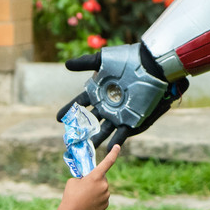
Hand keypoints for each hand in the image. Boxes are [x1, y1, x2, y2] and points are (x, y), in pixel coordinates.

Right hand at [57, 43, 189, 149]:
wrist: (151, 66)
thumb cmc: (127, 60)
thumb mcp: (103, 60)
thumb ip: (85, 63)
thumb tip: (66, 65)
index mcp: (99, 91)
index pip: (80, 104)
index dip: (69, 110)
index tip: (58, 118)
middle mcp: (107, 104)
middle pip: (90, 120)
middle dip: (80, 130)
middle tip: (70, 140)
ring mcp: (119, 113)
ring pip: (104, 129)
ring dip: (95, 138)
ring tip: (86, 148)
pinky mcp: (131, 119)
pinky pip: (121, 133)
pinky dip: (115, 142)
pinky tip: (108, 149)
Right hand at [60, 144, 119, 209]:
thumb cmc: (71, 195)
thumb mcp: (74, 180)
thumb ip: (83, 177)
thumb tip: (88, 180)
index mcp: (96, 176)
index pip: (108, 161)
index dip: (113, 153)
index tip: (117, 146)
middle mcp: (104, 184)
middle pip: (102, 177)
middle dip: (95, 179)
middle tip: (84, 187)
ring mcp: (106, 195)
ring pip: (103, 188)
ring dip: (96, 189)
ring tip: (84, 197)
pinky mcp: (106, 204)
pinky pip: (103, 197)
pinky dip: (97, 198)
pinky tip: (89, 203)